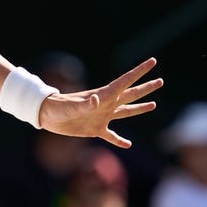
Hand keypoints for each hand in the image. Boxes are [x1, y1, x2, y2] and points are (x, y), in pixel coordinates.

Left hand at [37, 57, 161, 147]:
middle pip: (130, 95)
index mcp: (103, 95)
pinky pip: (111, 135)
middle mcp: (106, 104)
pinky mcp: (95, 129)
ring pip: (126, 112)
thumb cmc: (57, 107)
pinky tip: (128, 144)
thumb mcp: (71, 106)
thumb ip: (84, 104)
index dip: (139, 71)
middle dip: (146, 88)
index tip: (152, 62)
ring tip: (153, 105)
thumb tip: (96, 100)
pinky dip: (119, 140)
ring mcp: (101, 117)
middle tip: (161, 80)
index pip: (125, 81)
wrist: (46, 116)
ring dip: (139, 109)